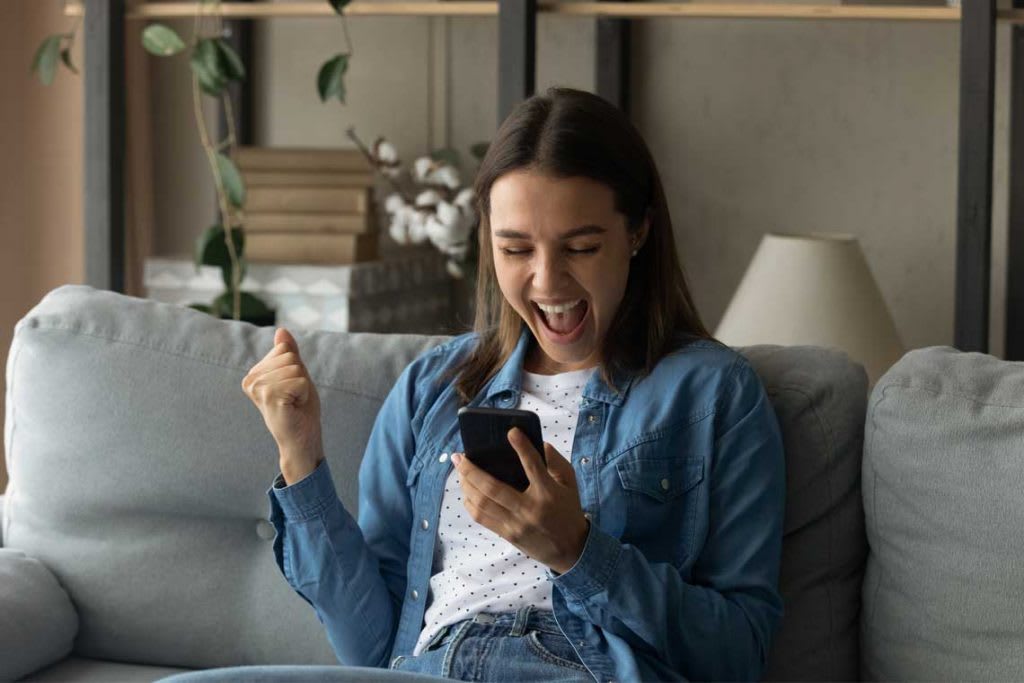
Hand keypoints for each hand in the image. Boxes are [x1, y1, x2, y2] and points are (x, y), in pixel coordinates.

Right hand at [241, 328, 323, 480]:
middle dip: (300, 377)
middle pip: (289, 357)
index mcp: (254, 374)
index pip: (284, 350)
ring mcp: (258, 388)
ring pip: (295, 368)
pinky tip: (294, 407)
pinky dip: (304, 394)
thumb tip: (281, 330)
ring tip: (294, 403)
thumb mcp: (296, 375)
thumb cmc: (300, 408)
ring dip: (303, 386)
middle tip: (295, 397)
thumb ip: (289, 353)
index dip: (296, 368)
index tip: (292, 388)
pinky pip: (299, 381)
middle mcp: (251, 380)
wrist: (302, 438)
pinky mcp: (269, 396)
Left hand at [452, 428, 589, 573]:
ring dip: (466, 485)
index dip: (522, 447)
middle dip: (471, 470)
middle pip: (493, 488)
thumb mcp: (570, 484)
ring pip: (482, 504)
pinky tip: (466, 491)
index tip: (511, 432)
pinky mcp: (508, 534)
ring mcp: (516, 524)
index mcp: (548, 493)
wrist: (571, 550)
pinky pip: (482, 518)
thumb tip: (539, 444)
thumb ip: (557, 461)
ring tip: (459, 471)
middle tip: (459, 456)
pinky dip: (470, 503)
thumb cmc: (569, 510)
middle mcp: (529, 509)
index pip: (533, 466)